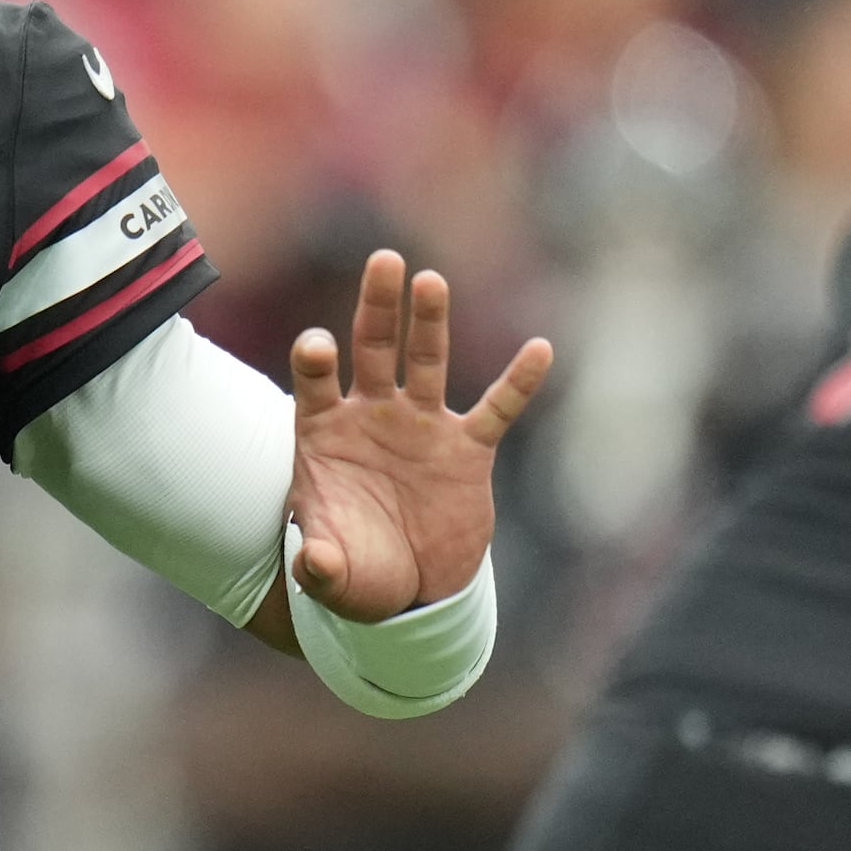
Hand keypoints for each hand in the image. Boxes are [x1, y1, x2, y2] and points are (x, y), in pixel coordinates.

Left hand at [286, 250, 551, 620]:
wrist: (409, 589)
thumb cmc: (357, 571)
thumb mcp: (334, 575)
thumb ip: (320, 565)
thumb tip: (311, 565)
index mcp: (325, 434)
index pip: (315, 383)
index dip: (315, 361)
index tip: (318, 347)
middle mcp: (372, 416)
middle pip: (372, 348)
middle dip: (377, 306)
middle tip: (384, 260)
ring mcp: (421, 427)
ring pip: (428, 362)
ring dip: (431, 322)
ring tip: (430, 282)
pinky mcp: (467, 450)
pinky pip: (497, 409)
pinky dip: (518, 382)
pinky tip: (539, 351)